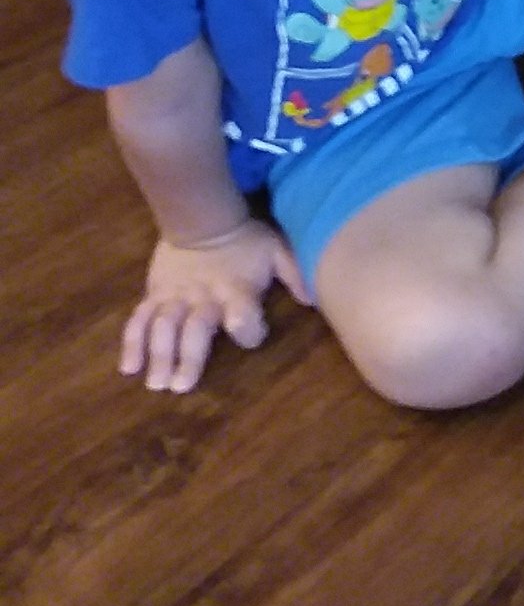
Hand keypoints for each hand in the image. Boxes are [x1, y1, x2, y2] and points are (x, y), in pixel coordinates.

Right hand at [120, 222, 306, 394]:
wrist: (202, 218)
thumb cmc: (245, 241)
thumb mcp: (277, 251)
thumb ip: (296, 274)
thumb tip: (312, 300)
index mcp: (236, 290)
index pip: (243, 314)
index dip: (248, 327)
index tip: (249, 337)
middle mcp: (203, 297)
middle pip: (194, 328)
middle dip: (187, 357)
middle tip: (180, 387)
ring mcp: (175, 296)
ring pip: (162, 327)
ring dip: (157, 355)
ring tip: (155, 384)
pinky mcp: (155, 294)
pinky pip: (139, 319)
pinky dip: (132, 343)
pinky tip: (128, 367)